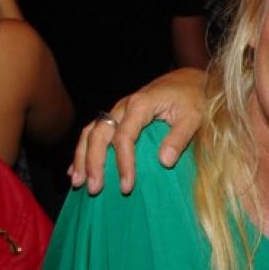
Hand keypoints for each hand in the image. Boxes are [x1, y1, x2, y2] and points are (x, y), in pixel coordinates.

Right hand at [70, 67, 207, 193]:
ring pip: (90, 132)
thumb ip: (179, 137)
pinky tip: (76, 170)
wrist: (188, 80)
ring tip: (77, 182)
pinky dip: (84, 151)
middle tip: (94, 188)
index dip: (123, 162)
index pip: (124, 136)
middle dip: (93, 162)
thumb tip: (164, 161)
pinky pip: (94, 132)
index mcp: (141, 104)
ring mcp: (118, 111)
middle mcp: (124, 106)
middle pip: (99, 134)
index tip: (126, 186)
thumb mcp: (192, 116)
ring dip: (82, 157)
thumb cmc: (193, 98)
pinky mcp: (117, 116)